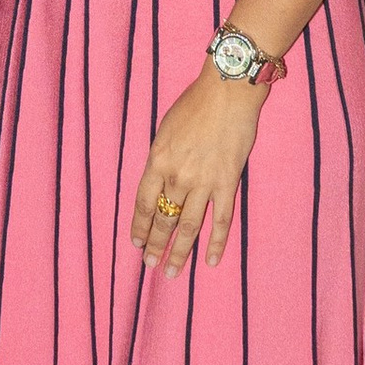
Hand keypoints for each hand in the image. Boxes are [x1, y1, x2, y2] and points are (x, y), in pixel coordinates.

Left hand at [130, 63, 269, 275]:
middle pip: (164, 219)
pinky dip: (215, 242)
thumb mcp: (164, 129)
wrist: (228, 92)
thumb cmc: (194, 104)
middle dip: (156, 245)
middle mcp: (177, 176)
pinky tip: (209, 260)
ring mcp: (204, 182)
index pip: (143, 204)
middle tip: (150, 265)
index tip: (136, 244)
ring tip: (172, 272)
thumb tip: (159, 182)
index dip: (139, 227)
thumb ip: (160, 158)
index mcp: (157, 161)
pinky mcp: (228, 183)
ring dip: (179, 251)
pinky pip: (220, 219)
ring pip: (189, 226)